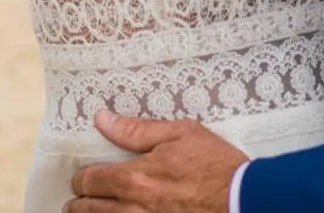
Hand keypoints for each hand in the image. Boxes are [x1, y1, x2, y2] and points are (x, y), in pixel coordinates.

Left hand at [64, 111, 247, 212]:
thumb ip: (137, 130)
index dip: (80, 179)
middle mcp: (134, 209)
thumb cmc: (216, 164)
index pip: (90, 181)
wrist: (244, 199)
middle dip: (80, 202)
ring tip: (88, 212)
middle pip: (88, 210)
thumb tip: (102, 119)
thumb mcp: (180, 134)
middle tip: (79, 199)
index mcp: (135, 179)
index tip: (82, 178)